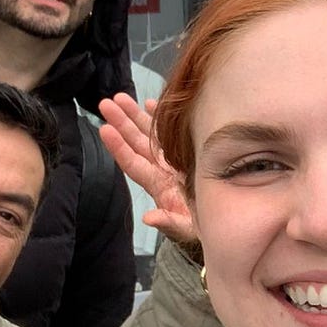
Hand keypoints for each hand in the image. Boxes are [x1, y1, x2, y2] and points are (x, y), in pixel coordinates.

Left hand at [98, 93, 196, 241]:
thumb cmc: (202, 229)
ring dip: (135, 116)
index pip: (133, 163)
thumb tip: (148, 218)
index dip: (118, 147)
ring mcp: (172, 161)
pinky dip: (160, 118)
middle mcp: (161, 170)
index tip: (105, 129)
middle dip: (122, 123)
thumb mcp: (186, 229)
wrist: (221, 224)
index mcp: (158, 185)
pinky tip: (150, 103)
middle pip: (137, 143)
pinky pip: (169, 133)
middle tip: (106, 103)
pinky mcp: (186, 153)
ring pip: (149, 134)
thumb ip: (168, 222)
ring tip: (120, 97)